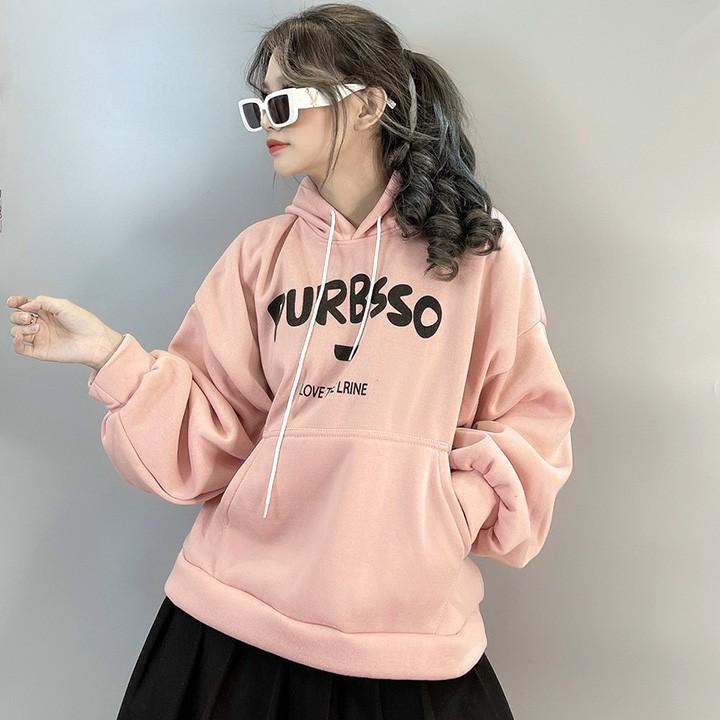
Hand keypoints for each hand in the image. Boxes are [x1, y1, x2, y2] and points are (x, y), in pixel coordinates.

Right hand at [7, 294, 124, 368]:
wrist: (94, 341)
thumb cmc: (84, 323)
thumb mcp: (63, 305)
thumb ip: (42, 301)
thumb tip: (25, 305)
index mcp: (46, 312)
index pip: (24, 305)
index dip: (16, 302)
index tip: (12, 302)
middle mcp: (41, 324)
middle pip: (17, 318)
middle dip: (18, 316)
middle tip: (29, 317)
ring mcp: (39, 338)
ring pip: (16, 331)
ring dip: (21, 328)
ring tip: (36, 328)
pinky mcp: (40, 351)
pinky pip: (20, 348)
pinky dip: (15, 342)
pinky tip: (21, 336)